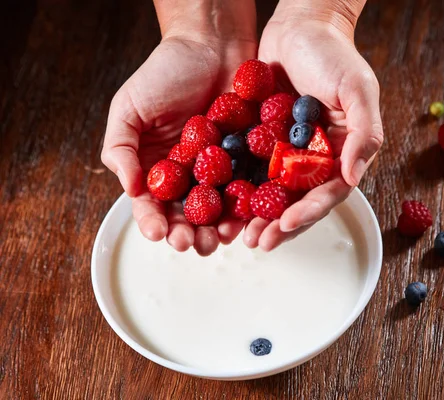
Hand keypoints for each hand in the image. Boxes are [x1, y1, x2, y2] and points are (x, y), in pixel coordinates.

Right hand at [102, 5, 256, 255]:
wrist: (212, 46)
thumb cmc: (166, 71)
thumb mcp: (128, 108)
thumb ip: (120, 149)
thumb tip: (131, 189)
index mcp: (156, 167)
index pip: (151, 204)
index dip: (153, 222)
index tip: (159, 233)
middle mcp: (187, 174)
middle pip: (186, 215)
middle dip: (188, 234)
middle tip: (192, 242)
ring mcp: (219, 171)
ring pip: (218, 211)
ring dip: (218, 230)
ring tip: (220, 238)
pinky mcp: (247, 162)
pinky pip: (247, 191)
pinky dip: (247, 208)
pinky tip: (246, 218)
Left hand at [236, 4, 382, 251]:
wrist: (299, 26)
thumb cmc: (335, 54)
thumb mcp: (358, 89)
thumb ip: (364, 133)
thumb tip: (353, 177)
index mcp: (340, 153)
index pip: (327, 192)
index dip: (309, 211)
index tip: (287, 224)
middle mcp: (313, 159)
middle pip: (296, 200)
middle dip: (278, 224)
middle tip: (256, 243)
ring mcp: (285, 152)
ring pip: (270, 192)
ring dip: (254, 216)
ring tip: (235, 235)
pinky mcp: (260, 141)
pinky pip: (248, 169)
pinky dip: (236, 188)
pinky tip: (220, 203)